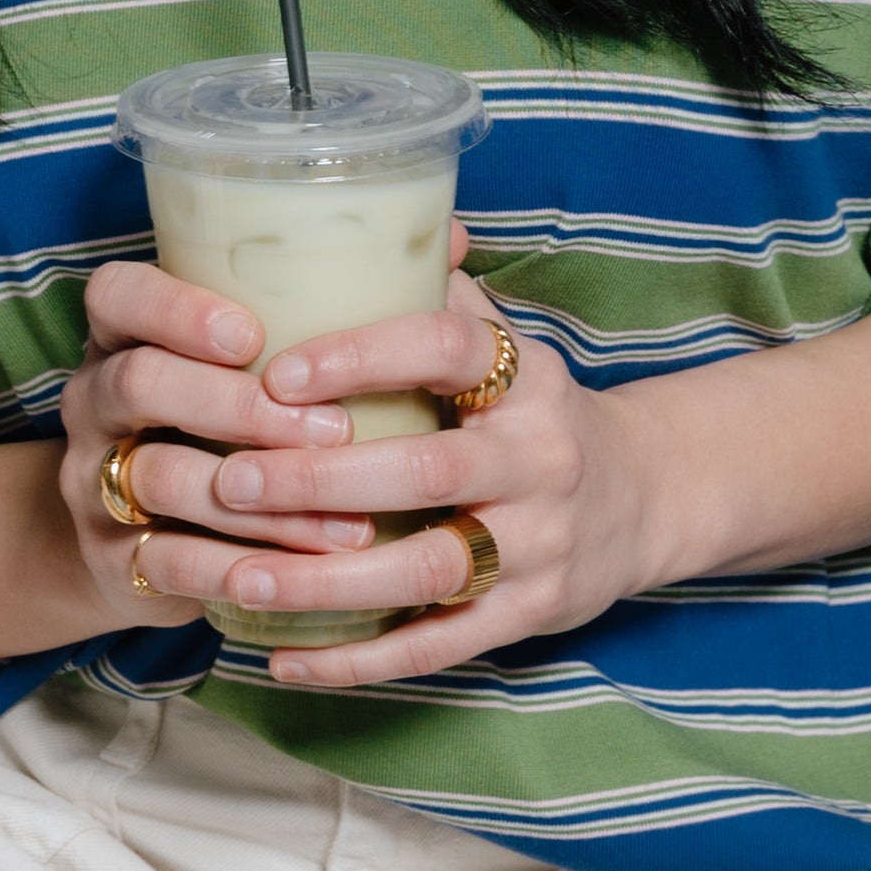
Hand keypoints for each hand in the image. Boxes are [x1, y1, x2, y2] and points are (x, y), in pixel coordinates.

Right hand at [54, 259, 394, 633]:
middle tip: (333, 431)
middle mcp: (95, 399)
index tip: (252, 335)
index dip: (176, 309)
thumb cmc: (225, 424)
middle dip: (238, 406)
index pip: (117, 295)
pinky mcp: (111, 558)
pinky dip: (238, 568)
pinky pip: (165, 561)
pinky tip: (302, 572)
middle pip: (140, 382)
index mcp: (125, 335)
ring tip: (350, 522)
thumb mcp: (256, 363)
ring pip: (159, 477)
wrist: (136, 541)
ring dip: (262, 502)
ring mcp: (92, 480)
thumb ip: (334, 304)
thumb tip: (448, 242)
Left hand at [194, 260, 660, 694]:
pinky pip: (439, 645)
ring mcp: (541, 544)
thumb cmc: (534, 413)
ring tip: (238, 579)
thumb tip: (370, 210)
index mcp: (526, 377)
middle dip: (319, 480)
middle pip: (427, 470)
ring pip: (428, 569)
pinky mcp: (530, 614)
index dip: (363, 356)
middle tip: (226, 479)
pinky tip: (283, 658)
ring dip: (327, 579)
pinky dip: (359, 660)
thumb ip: (436, 294)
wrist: (644, 500)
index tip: (276, 373)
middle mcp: (541, 459)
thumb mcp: (506, 346)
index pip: (448, 348)